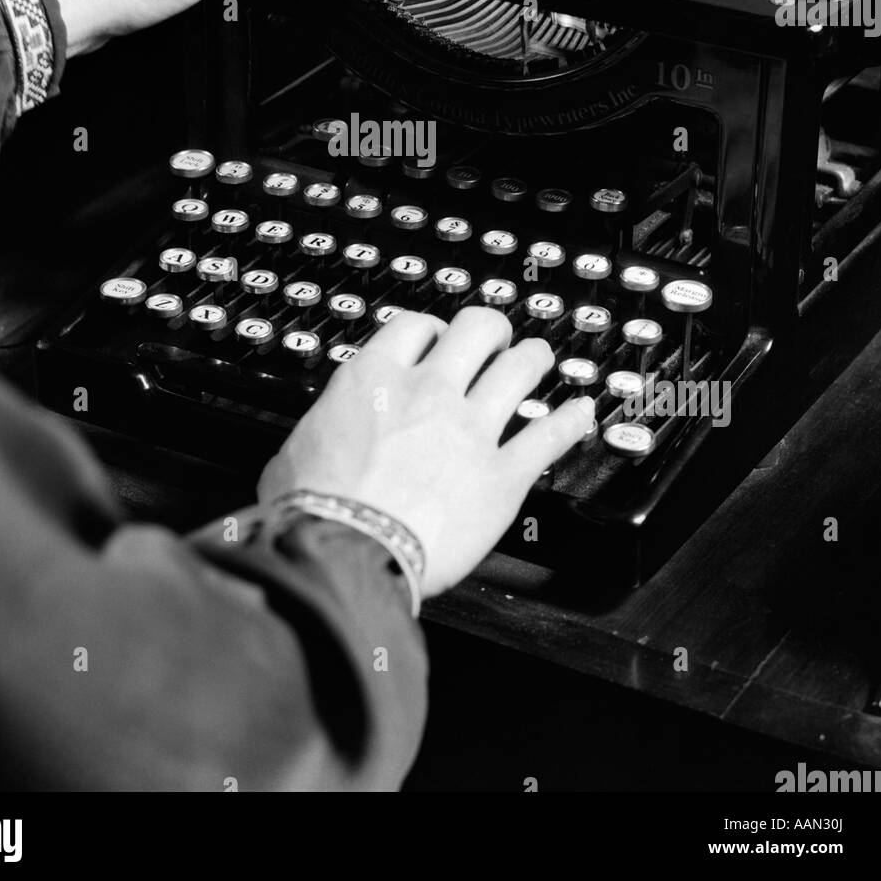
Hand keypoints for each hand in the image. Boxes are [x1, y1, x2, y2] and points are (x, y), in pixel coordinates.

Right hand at [258, 308, 593, 598]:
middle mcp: (429, 392)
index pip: (417, 326)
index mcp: (376, 379)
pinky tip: (582, 412)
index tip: (436, 340)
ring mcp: (471, 430)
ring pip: (520, 368)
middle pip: (478, 329)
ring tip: (538, 359)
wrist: (341, 554)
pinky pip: (550, 436)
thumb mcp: (297, 448)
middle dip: (491, 330)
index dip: (432, 329)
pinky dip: (572, 420)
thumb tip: (320, 439)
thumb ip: (326, 429)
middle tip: (494, 341)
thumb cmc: (311, 509)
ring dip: (533, 358)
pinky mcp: (503, 476)